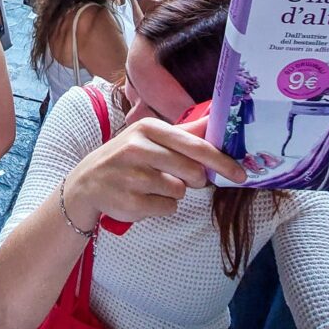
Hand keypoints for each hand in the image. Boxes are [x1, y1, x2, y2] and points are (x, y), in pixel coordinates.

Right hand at [63, 114, 245, 230]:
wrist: (87, 183)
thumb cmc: (127, 158)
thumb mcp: (149, 137)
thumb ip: (185, 132)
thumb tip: (218, 119)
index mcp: (148, 129)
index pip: (195, 145)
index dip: (221, 161)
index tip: (241, 174)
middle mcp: (138, 148)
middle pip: (192, 172)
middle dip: (193, 180)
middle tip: (178, 177)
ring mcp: (132, 176)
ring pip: (180, 192)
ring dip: (173, 192)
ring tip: (151, 185)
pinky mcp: (130, 202)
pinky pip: (167, 208)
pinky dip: (161, 206)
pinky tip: (143, 197)